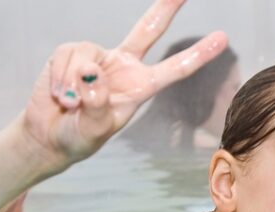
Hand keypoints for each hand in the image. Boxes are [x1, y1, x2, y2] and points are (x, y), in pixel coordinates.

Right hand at [22, 0, 226, 167]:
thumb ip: (96, 103)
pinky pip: (66, 56)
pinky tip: (57, 95)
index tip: (223, 38)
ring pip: (86, 56)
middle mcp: (125, 67)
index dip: (199, 54)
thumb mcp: (94, 128)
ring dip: (72, 84)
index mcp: (142, 87)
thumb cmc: (80, 136)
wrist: (52, 136)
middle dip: (166, 8)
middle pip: (148, 30)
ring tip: (69, 105)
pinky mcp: (72, 53)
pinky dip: (58, 78)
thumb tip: (91, 71)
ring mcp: (98, 57)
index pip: (176, 69)